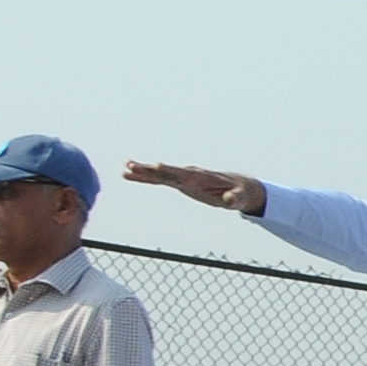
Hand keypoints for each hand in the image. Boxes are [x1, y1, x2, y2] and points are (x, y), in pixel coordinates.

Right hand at [123, 160, 265, 215]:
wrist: (240, 187)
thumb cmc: (240, 193)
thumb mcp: (240, 198)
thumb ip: (235, 199)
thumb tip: (230, 200)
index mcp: (203, 177)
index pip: (184, 173)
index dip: (171, 171)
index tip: (156, 166)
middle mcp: (190, 175)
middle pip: (167, 172)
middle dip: (151, 169)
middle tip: (132, 165)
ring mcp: (184, 178)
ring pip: (160, 174)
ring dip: (143, 172)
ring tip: (126, 168)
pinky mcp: (180, 183)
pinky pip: (159, 180)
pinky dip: (145, 178)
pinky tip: (130, 175)